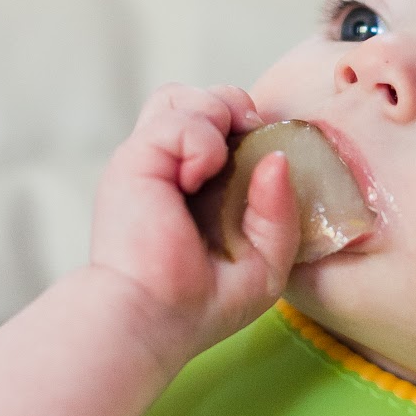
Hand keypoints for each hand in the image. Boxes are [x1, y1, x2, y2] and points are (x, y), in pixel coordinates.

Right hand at [90, 83, 299, 369]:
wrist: (154, 319)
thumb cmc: (201, 304)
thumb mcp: (265, 260)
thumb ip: (280, 212)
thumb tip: (277, 158)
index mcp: (198, 183)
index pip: (221, 122)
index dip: (247, 127)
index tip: (264, 160)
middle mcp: (171, 166)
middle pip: (202, 97)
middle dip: (233, 109)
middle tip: (245, 147)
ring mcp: (151, 161)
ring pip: (182, 95)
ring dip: (214, 115)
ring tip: (216, 162)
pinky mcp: (135, 160)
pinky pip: (174, 118)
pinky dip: (198, 138)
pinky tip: (198, 175)